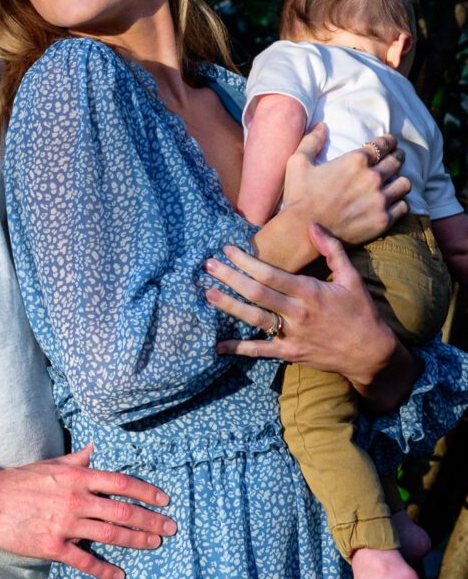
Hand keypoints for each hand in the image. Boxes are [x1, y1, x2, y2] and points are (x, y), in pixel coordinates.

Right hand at [0, 444, 175, 578]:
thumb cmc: (23, 479)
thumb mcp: (53, 464)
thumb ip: (78, 460)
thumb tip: (94, 450)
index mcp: (79, 477)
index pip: (121, 483)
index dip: (146, 491)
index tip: (164, 499)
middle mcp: (77, 498)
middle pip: (122, 511)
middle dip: (150, 520)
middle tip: (170, 527)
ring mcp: (66, 523)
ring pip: (110, 534)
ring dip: (136, 541)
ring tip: (155, 544)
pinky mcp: (54, 544)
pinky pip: (85, 559)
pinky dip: (105, 569)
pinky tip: (120, 574)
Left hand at [204, 224, 415, 404]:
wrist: (370, 354)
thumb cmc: (361, 312)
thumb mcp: (351, 277)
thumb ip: (332, 249)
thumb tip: (313, 224)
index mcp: (309, 292)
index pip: (270, 274)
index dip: (246, 261)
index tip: (228, 249)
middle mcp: (296, 313)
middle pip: (256, 294)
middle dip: (230, 277)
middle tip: (208, 265)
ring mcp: (291, 335)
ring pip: (253, 319)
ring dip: (229, 306)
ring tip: (208, 293)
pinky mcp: (289, 353)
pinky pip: (260, 351)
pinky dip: (238, 349)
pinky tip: (218, 346)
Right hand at [282, 125, 409, 244]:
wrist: (302, 231)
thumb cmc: (299, 196)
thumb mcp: (298, 162)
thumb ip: (312, 141)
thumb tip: (322, 125)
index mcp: (355, 160)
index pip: (382, 145)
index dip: (389, 141)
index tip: (391, 141)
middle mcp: (372, 178)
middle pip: (396, 162)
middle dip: (398, 157)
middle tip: (397, 158)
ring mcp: (379, 200)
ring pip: (404, 184)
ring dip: (400, 180)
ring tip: (396, 181)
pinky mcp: (382, 220)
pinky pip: (403, 207)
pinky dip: (399, 202)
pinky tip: (393, 202)